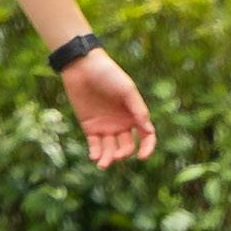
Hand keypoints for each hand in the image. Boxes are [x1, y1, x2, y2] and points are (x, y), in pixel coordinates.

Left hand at [60, 46, 154, 168]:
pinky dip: (96, 153)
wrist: (82, 66)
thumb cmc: (108, 74)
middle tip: (117, 155)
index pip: (146, 136)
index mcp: (134, 115)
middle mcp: (122, 123)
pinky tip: (95, 157)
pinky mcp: (89, 126)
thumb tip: (149, 131)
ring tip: (103, 163)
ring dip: (109, 159)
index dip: (147, 148)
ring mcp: (105, 126)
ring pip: (110, 149)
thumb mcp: (127, 90)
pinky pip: (94, 144)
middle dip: (123, 154)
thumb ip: (138, 110)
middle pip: (127, 146)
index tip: (142, 157)